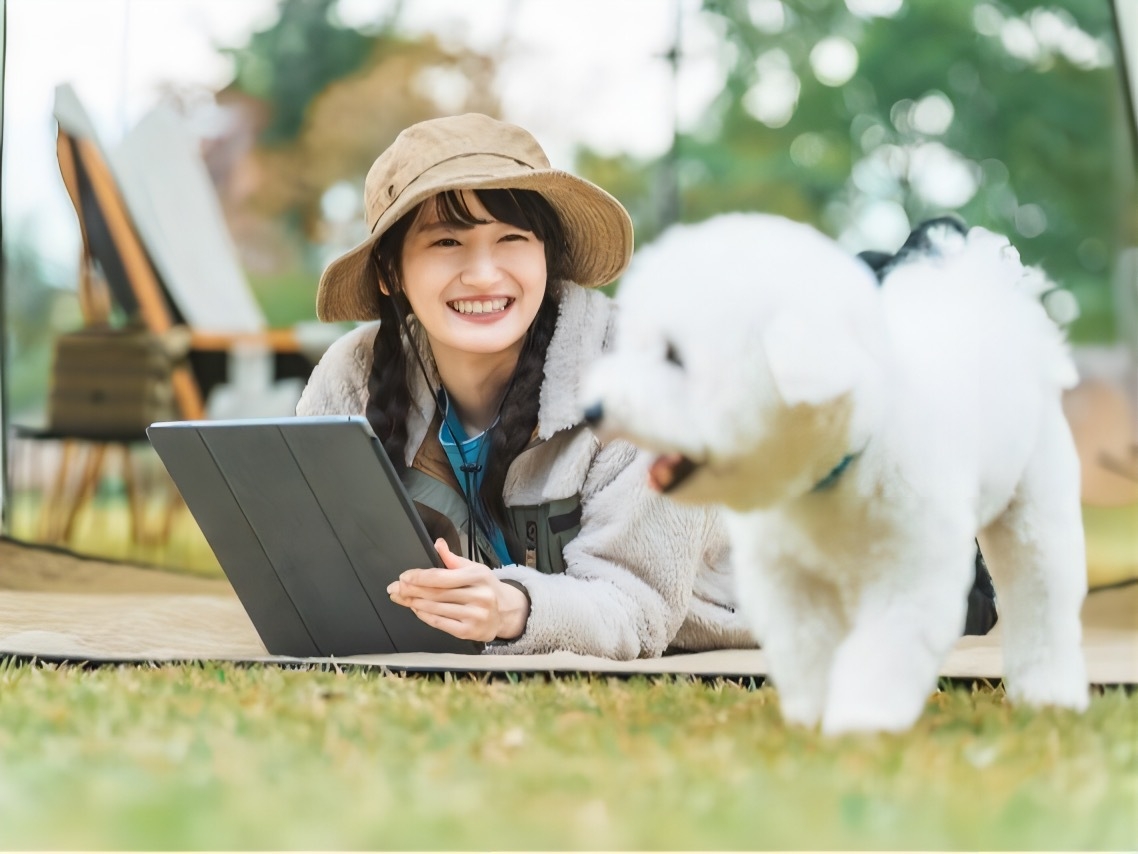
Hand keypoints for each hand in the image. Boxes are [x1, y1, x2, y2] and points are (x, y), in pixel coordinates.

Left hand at [386, 539, 529, 641]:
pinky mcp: (469, 631)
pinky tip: (416, 610)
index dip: (420, 577)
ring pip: (436, 609)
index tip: (404, 576)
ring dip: (414, 603)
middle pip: (436, 594)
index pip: (443, 577)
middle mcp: (478, 596)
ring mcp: (474, 615)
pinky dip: (424, 616)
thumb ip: (453, 559)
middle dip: (411, 590)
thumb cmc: (485, 587)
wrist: (506, 612)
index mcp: (478, 576)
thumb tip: (438, 544)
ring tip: (401, 598)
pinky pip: (440, 623)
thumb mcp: (474, 568)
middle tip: (395, 588)